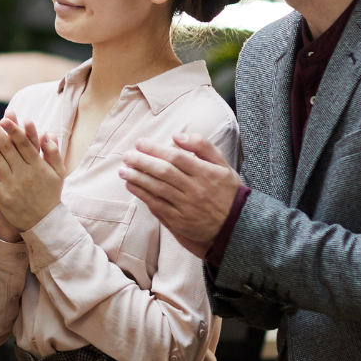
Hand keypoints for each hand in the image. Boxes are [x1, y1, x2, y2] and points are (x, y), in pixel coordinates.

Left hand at [0, 113, 64, 235]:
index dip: (14, 130)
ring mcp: (11, 185)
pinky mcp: (0, 196)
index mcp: (38, 166)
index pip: (25, 144)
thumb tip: (48, 133)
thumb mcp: (58, 173)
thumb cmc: (50, 194)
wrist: (43, 223)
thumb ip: (53, 152)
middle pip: (7, 148)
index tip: (5, 117)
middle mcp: (24, 174)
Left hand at [120, 133, 240, 255]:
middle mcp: (196, 189)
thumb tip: (177, 135)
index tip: (140, 143)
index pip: (176, 157)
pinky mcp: (180, 220)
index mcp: (206, 173)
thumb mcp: (222, 165)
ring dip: (137, 178)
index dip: (155, 149)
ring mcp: (187, 206)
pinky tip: (131, 186)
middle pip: (164, 171)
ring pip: (158, 188)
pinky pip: (158, 205)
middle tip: (127, 155)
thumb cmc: (227, 191)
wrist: (237, 224)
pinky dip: (142, 195)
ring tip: (123, 170)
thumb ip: (202, 146)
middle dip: (142, 162)